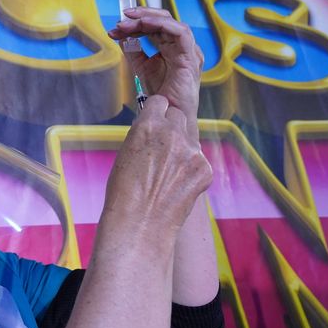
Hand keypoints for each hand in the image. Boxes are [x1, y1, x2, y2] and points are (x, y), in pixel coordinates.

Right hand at [103, 95, 211, 234]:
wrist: (140, 225)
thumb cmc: (123, 193)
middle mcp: (172, 133)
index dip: (156, 113)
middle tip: (161, 148)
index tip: (153, 122)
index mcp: (147, 125)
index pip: (160, 102)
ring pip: (189, 137)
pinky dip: (190, 169)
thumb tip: (154, 129)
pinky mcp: (204, 169)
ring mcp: (192, 151)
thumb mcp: (126, 152)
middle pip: (178, 115)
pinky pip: (198, 160)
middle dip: (171, 126)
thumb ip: (144, 134)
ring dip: (181, 147)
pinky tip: (177, 185)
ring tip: (166, 173)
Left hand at [107, 8, 204, 120]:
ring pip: (170, 22)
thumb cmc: (161, 95)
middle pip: (162, 20)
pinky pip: (180, 32)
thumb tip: (122, 35)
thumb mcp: (141, 67)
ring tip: (128, 23)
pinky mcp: (191, 57)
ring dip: (147, 19)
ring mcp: (189, 50)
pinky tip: (145, 24)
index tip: (116, 28)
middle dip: (139, 17)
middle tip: (121, 21)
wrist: (169, 114)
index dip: (136, 23)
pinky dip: (162, 24)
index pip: (155, 26)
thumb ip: (133, 50)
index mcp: (172, 47)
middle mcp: (181, 46)